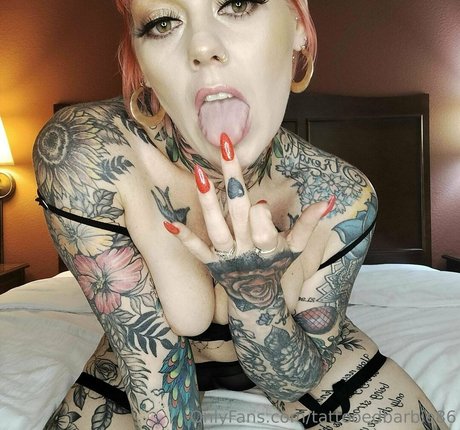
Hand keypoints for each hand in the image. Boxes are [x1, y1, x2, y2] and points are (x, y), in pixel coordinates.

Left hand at [163, 133, 334, 308]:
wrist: (255, 296)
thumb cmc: (275, 265)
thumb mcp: (295, 247)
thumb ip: (309, 223)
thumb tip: (328, 200)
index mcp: (268, 247)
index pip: (264, 230)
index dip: (261, 218)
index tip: (262, 205)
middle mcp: (245, 250)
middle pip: (239, 215)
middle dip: (234, 182)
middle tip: (226, 149)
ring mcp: (226, 256)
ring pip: (216, 230)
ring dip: (208, 203)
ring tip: (199, 173)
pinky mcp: (210, 262)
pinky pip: (196, 249)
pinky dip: (183, 237)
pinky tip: (168, 221)